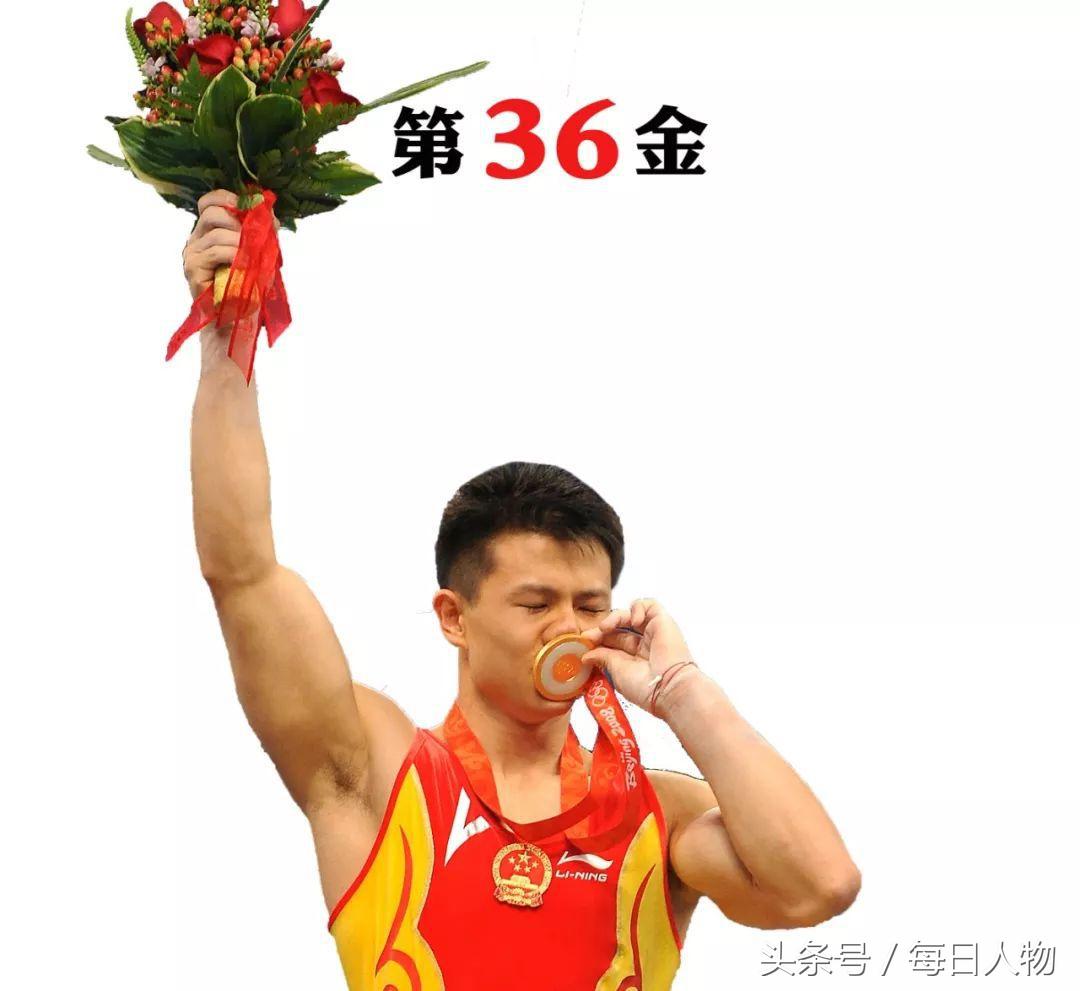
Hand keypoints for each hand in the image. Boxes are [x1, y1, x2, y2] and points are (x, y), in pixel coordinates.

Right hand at [182, 189, 280, 301]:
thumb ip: (261, 234)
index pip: (209, 202)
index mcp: (208, 233)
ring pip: (217, 232)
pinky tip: (245, 264)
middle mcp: (196, 241)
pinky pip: (216, 251)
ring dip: (241, 241)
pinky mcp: (193, 269)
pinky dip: (235, 254)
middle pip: (211, 212)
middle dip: (238, 220)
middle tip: (254, 236)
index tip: (251, 207)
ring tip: (253, 256)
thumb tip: (270, 212)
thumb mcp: (258, 256)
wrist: (236, 322)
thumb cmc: (247, 290)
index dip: (229, 198)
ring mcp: (192, 254)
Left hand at [580, 598, 696, 714]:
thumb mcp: (616, 671)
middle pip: (619, 628)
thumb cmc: (646, 687)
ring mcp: (654, 632)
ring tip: (606, 628)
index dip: (598, 640)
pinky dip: (637, 608)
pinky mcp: (663, 621)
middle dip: (602, 629)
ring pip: (630, 614)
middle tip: (590, 636)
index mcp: (635, 660)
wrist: (668, 687)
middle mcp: (645, 645)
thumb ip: (603, 658)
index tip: (585, 643)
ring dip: (615, 618)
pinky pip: (649, 605)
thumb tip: (587, 655)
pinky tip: (633, 620)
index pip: (613, 642)